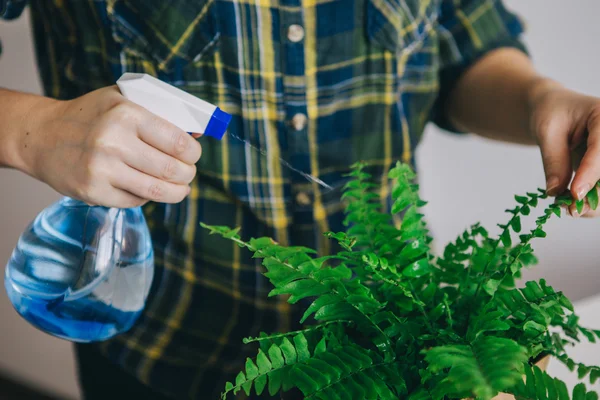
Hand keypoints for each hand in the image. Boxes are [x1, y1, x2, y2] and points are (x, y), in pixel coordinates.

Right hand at [21, 86, 201, 207]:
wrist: (41, 136)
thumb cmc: (89, 116)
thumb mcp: (121, 101)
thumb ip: (158, 113)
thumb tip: (198, 132)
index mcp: (126, 114)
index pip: (178, 142)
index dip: (193, 153)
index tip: (193, 155)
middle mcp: (113, 141)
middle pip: (172, 169)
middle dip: (188, 174)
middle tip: (188, 173)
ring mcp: (102, 169)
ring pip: (157, 191)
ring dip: (176, 193)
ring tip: (181, 188)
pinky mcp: (93, 191)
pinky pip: (135, 201)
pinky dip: (146, 197)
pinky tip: (146, 188)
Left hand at [529, 79, 599, 216]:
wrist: (555, 110)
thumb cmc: (551, 113)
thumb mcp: (546, 131)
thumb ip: (554, 160)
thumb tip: (555, 192)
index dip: (590, 173)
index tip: (575, 195)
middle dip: (596, 195)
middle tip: (570, 210)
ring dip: (595, 203)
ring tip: (569, 209)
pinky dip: (593, 202)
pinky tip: (574, 205)